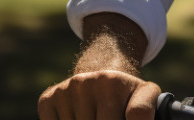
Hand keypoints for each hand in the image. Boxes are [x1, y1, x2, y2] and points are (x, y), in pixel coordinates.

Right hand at [37, 68, 161, 119]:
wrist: (101, 77)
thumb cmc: (126, 94)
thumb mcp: (146, 95)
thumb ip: (144, 109)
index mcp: (111, 83)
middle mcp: (85, 82)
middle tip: (105, 115)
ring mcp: (65, 90)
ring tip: (94, 116)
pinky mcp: (48, 99)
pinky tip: (77, 117)